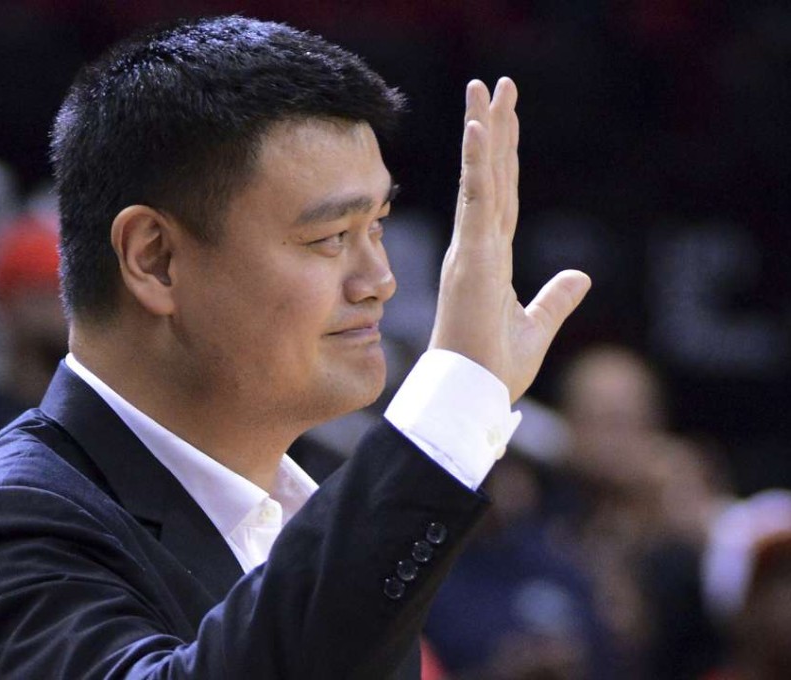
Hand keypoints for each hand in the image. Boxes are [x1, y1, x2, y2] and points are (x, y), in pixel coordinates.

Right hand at [430, 78, 590, 401]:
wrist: (472, 397)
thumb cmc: (493, 370)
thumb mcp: (536, 327)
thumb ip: (556, 299)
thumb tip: (580, 275)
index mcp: (490, 259)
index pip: (502, 196)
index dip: (503, 156)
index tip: (502, 120)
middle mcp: (477, 246)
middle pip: (491, 176)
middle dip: (493, 129)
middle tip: (494, 85)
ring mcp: (471, 249)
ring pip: (482, 178)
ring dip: (484, 130)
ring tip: (485, 89)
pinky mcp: (471, 258)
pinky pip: (477, 202)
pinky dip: (477, 164)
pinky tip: (479, 129)